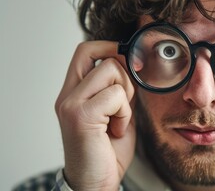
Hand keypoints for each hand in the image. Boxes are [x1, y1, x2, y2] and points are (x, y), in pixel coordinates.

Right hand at [55, 41, 135, 189]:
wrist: (96, 182)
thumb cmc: (107, 151)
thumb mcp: (119, 113)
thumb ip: (122, 90)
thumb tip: (136, 66)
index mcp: (74, 92)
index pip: (85, 51)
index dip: (110, 47)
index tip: (130, 58)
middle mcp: (68, 95)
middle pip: (100, 56)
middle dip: (125, 75)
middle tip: (126, 102)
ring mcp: (71, 104)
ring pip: (111, 71)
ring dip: (126, 97)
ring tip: (119, 120)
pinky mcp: (81, 115)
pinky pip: (116, 95)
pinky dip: (125, 112)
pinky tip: (117, 129)